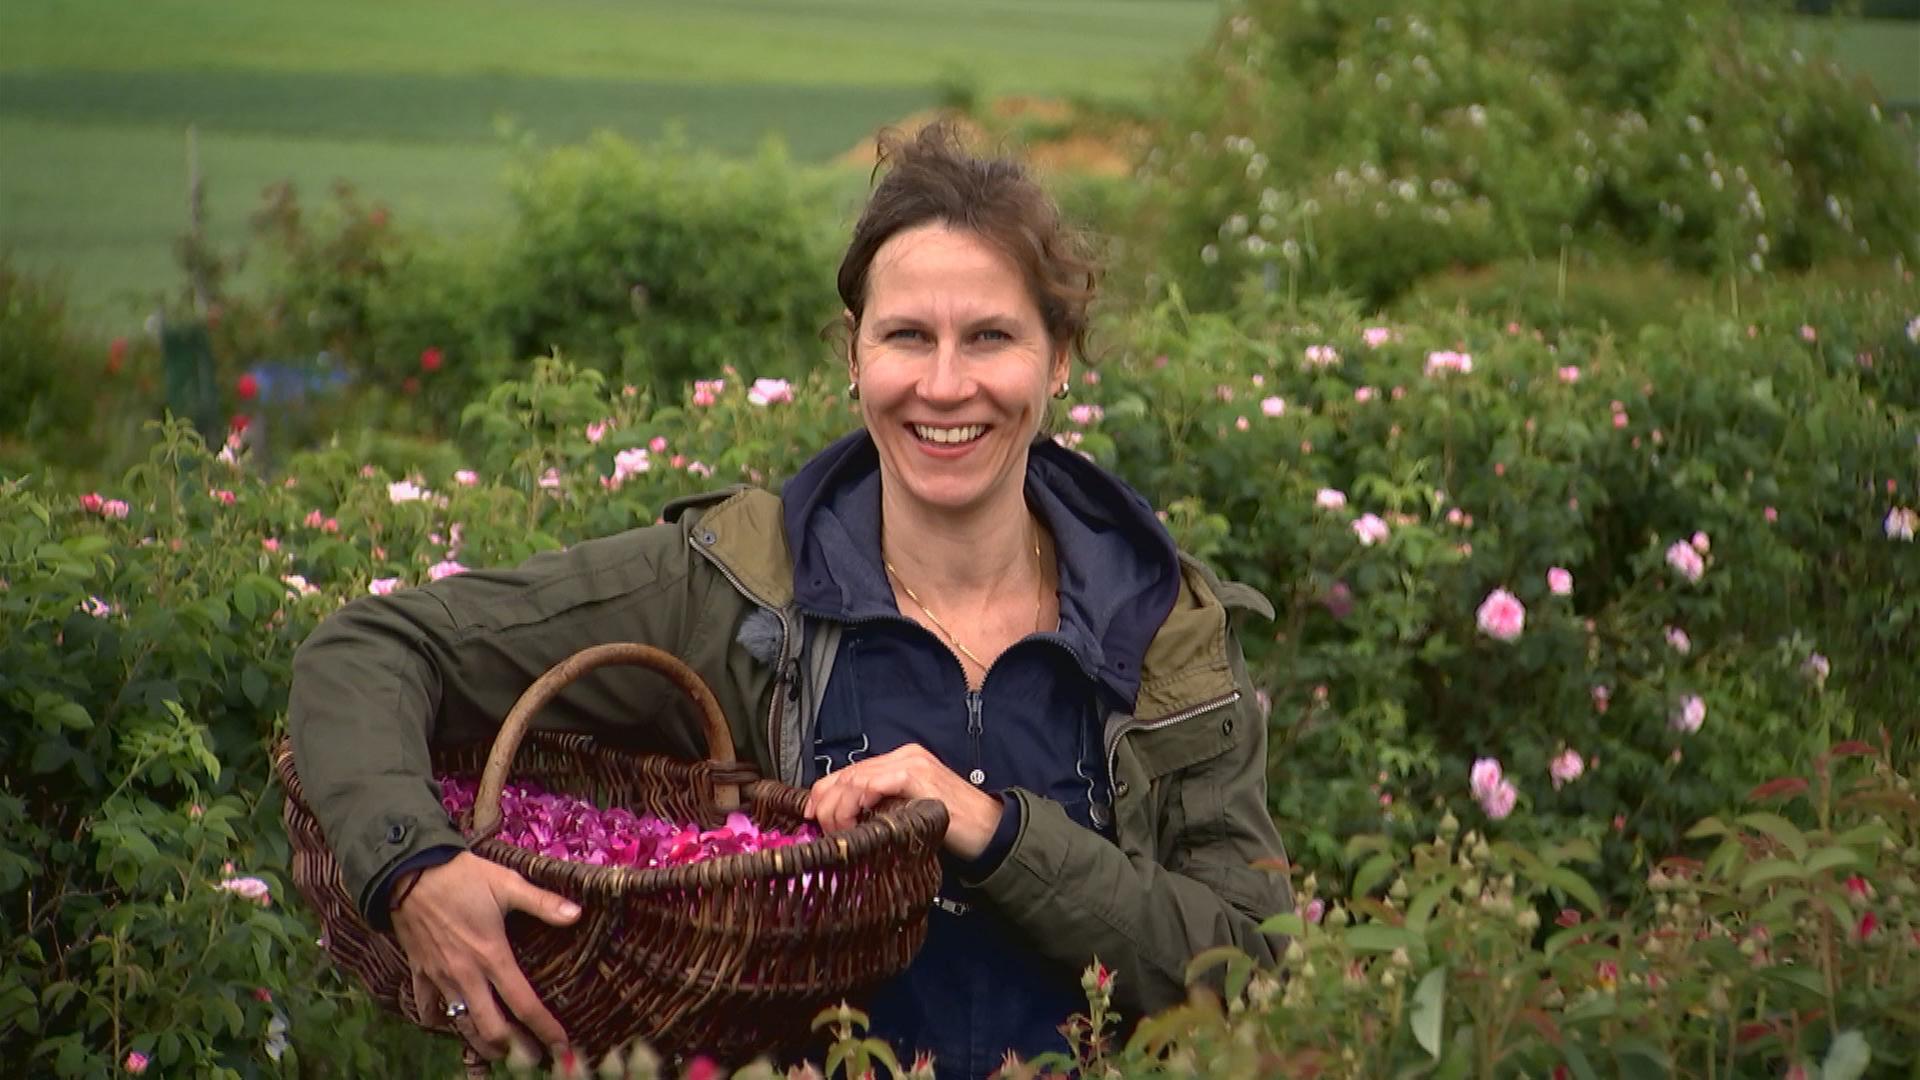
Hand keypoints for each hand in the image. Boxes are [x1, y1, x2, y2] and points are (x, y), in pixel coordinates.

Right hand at [391, 852, 579, 1060]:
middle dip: (514, 1048)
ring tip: (499, 1052)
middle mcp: (466, 975)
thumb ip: (543, 903)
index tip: (561, 1047)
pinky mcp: (419, 972)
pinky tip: (451, 1023)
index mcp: (492, 956)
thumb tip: (577, 914)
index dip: (545, 1029)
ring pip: (460, 1025)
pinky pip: (427, 1008)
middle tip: (532, 1057)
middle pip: (491, 1028)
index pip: (523, 1003)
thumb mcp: (507, 884)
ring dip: (481, 1043)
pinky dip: (439, 1020)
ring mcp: (440, 977)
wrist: (408, 871)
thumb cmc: (461, 876)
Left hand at [802, 744, 1003, 858]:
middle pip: (846, 773)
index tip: (810, 816)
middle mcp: (902, 756)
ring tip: (836, 831)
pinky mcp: (915, 774)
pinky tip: (851, 822)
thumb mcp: (906, 816)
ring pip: (854, 778)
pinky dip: (853, 803)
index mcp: (900, 763)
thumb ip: (880, 811)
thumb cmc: (952, 828)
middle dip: (824, 802)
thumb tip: (842, 824)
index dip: (823, 793)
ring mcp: (910, 763)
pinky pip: (871, 784)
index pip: (849, 772)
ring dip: (836, 807)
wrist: (990, 830)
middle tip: (819, 828)